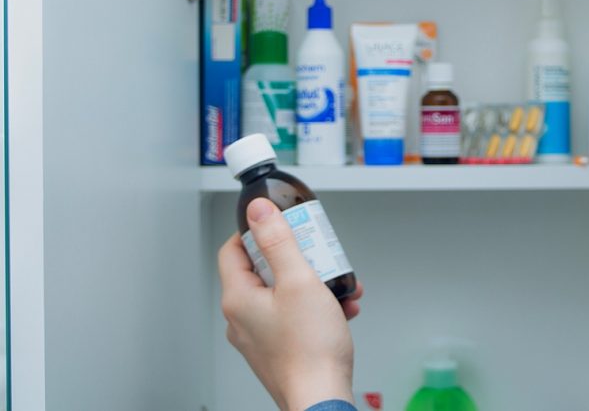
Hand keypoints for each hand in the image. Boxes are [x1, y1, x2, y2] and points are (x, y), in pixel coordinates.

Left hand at [218, 198, 362, 410]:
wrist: (321, 398)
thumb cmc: (310, 349)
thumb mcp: (299, 281)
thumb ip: (279, 242)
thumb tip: (259, 211)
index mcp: (239, 298)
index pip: (232, 250)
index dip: (255, 232)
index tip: (279, 225)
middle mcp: (242, 319)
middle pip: (261, 271)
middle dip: (295, 258)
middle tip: (315, 252)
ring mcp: (260, 336)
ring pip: (281, 294)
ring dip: (311, 283)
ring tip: (335, 283)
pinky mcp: (278, 349)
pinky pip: (292, 317)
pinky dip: (314, 307)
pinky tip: (340, 307)